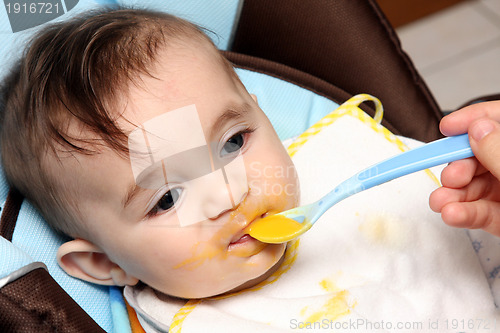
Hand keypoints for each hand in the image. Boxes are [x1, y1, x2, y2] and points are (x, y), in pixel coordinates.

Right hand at [429, 101, 499, 236]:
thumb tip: (477, 129)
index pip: (499, 119)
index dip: (473, 118)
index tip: (447, 127)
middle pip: (481, 155)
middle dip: (459, 166)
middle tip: (450, 177)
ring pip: (477, 187)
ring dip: (454, 195)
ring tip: (441, 203)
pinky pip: (482, 212)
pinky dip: (464, 214)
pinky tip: (451, 215)